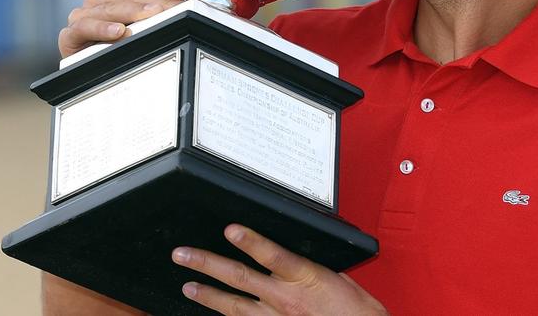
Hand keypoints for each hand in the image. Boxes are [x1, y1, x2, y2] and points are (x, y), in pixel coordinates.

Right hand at [58, 0, 186, 57]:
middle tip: (176, 10)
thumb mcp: (147, 30)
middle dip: (157, 2)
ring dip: (133, 12)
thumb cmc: (122, 52)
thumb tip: (188, 8)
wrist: (93, 80)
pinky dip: (103, 28)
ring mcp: (84, 14)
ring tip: (153, 16)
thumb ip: (163, 15)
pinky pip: (85, 26)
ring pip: (111, 7)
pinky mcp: (70, 34)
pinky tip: (119, 31)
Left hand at [171, 224, 386, 315]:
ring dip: (208, 294)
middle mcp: (285, 299)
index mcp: (304, 277)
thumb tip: (290, 252)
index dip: (250, 241)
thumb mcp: (336, 275)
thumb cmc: (355, 309)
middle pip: (239, 277)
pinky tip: (213, 314)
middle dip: (207, 264)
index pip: (272, 255)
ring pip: (234, 305)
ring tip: (188, 286)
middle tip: (182, 255)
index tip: (230, 229)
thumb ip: (308, 264)